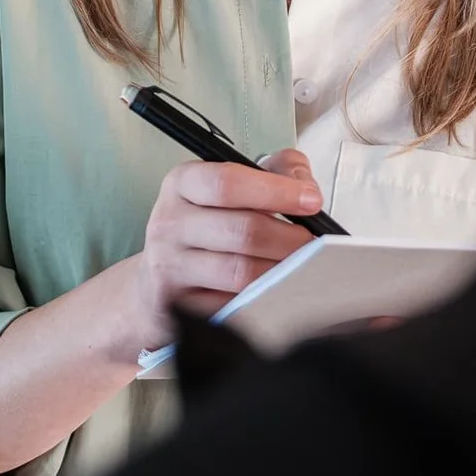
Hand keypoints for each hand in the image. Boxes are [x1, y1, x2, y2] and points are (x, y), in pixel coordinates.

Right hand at [122, 150, 322, 354]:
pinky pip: (232, 304)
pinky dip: (262, 299)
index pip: (228, 182)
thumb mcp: (234, 185)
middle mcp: (170, 222)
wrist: (160, 278)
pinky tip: (276, 291)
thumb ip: (276, 170)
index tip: (311, 200)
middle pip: (242, 231)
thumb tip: (306, 186)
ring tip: (303, 267)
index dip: (276, 191)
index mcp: (182, 183)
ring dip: (282, 270)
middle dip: (289, 237)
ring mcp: (169, 266)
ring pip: (240, 272)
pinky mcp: (177, 304)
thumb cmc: (209, 224)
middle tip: (314, 242)